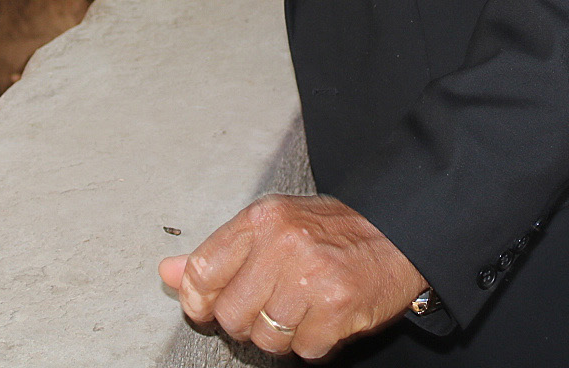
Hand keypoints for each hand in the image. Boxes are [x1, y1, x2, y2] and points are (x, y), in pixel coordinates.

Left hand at [159, 194, 425, 359]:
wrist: (401, 233)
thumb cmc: (334, 232)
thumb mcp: (274, 227)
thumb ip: (220, 253)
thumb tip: (167, 273)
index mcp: (262, 219)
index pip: (201, 273)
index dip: (200, 301)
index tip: (214, 306)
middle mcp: (283, 243)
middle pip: (231, 315)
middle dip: (250, 321)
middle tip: (277, 304)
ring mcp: (312, 275)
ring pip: (265, 338)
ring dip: (285, 335)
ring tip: (305, 309)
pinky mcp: (338, 306)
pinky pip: (304, 350)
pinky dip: (316, 343)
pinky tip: (328, 317)